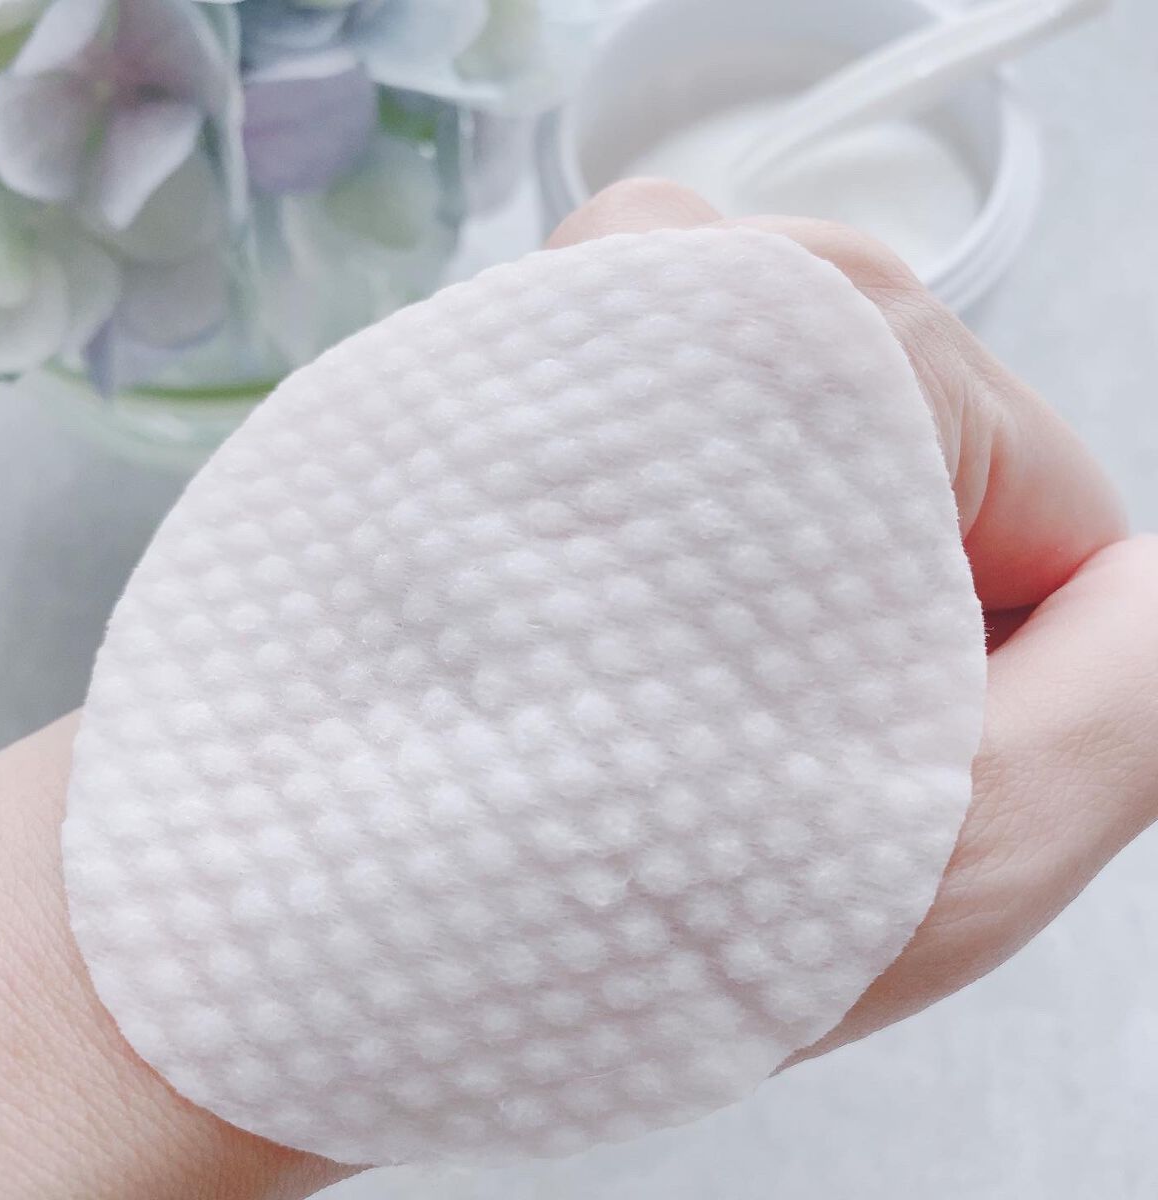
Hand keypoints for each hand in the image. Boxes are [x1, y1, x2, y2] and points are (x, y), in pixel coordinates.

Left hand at [550, 179, 1156, 1062]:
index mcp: (848, 331)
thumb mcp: (970, 832)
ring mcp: (576, 316)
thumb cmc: (594, 887)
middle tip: (745, 758)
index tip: (877, 766)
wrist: (289, 892)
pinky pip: (663, 503)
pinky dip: (653, 594)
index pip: (1054, 518)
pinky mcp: (490, 385)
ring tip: (650, 721)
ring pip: (784, 505)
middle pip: (907, 502)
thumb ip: (1148, 692)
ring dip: (752, 623)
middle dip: (864, 645)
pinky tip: (587, 675)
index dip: (995, 681)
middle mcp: (693, 276)